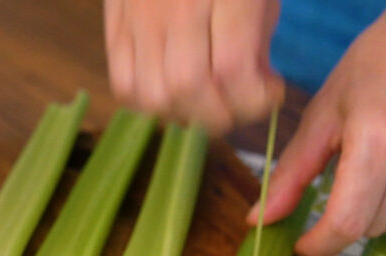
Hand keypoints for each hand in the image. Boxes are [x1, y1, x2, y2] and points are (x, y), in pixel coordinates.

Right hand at [104, 0, 282, 134]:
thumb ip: (257, 38)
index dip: (254, 99)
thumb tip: (254, 88)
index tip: (271, 93)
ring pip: (151, 95)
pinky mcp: (115, 23)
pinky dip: (149, 101)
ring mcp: (139, 15)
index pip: (231, 68)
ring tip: (207, 102)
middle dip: (221, 114)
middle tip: (241, 106)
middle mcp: (174, 4)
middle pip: (186, 87)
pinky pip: (123, 82)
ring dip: (184, 113)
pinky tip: (174, 92)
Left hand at [251, 0, 385, 255]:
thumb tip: (259, 220)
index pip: (348, 222)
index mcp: (379, 137)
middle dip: (350, 215)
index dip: (321, 244)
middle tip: (350, 175)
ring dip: (384, 209)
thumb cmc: (381, 65)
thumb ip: (291, 173)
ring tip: (384, 164)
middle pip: (373, 227)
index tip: (306, 245)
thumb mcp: (324, 112)